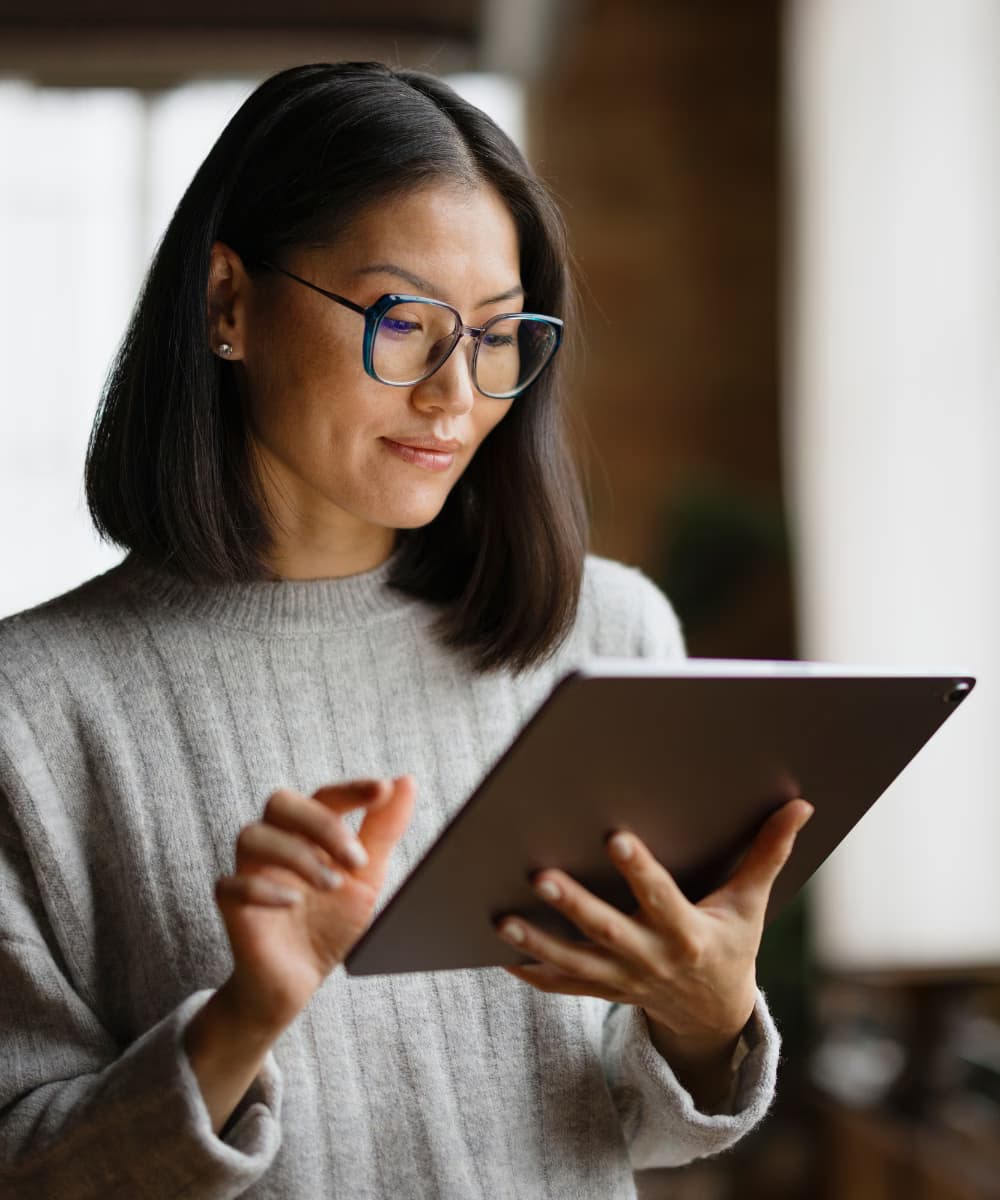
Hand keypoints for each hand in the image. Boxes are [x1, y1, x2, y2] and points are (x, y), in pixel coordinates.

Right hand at [215, 775, 414, 1032]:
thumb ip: (383, 830)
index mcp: (308, 832)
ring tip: (332, 885)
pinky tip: (293, 903)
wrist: (298, 981)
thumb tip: (405, 782)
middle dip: (322, 824)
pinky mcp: (232, 906)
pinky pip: (230, 884)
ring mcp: (251, 872)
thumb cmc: (330, 922)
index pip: (324, 795)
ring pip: (252, 836)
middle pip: (280, 802)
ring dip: (297, 855)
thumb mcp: (367, 877)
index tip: (381, 790)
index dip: (351, 789)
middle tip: (356, 859)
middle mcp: (276, 843)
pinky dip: (263, 889)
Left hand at [496, 798, 812, 1105]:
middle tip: (539, 875)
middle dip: (574, 905)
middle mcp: (651, 957)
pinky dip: (533, 972)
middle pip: (607, 931)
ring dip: (537, 942)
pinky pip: (563, 986)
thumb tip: (801, 804)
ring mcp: (624, 979)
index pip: (661, 897)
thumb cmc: (731, 943)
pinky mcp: (605, 990)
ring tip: (502, 919)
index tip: (615, 839)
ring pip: (575, 962)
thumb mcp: (751, 903)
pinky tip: (501, 954)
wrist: (714, 1013)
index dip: (640, 871)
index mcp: (687, 932)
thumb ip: (768, 853)